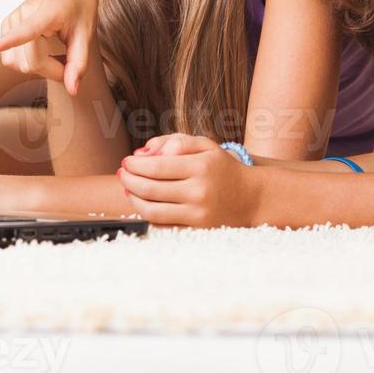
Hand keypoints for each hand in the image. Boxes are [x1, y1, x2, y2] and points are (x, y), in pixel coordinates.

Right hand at [0, 0, 97, 95]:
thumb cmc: (79, 9)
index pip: (28, 28)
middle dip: (50, 69)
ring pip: (16, 64)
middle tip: (66, 60)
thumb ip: (79, 63)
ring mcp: (11, 20)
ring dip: (37, 67)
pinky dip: (26, 62)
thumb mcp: (86, 35)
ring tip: (54, 52)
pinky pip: (10, 59)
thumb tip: (72, 90)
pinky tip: (41, 50)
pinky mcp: (5, 26)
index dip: (12, 39)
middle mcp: (24, 13)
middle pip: (29, 62)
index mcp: (48, 11)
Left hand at [118, 134, 261, 227]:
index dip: (135, 165)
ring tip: (127, 188)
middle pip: (150, 189)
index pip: (156, 167)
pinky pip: (163, 226)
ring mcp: (198, 215)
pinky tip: (143, 203)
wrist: (251, 198)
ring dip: (133, 199)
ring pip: (152, 211)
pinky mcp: (197, 231)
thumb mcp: (206, 146)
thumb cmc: (223, 169)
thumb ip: (176, 141)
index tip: (126, 161)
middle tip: (122, 173)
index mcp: (201, 167)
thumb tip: (144, 152)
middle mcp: (199, 192)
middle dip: (129, 180)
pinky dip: (148, 215)